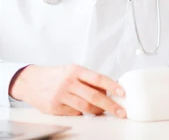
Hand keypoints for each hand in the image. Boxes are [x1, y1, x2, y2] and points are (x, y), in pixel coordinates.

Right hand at [8, 64, 125, 117]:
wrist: (30, 81)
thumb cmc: (56, 75)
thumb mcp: (73, 70)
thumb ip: (89, 79)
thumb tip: (109, 89)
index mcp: (76, 70)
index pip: (98, 78)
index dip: (112, 86)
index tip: (123, 93)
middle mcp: (69, 82)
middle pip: (94, 96)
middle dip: (110, 106)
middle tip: (121, 111)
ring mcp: (61, 96)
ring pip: (85, 107)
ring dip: (97, 111)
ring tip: (103, 111)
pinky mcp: (54, 107)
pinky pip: (74, 113)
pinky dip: (81, 112)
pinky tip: (82, 109)